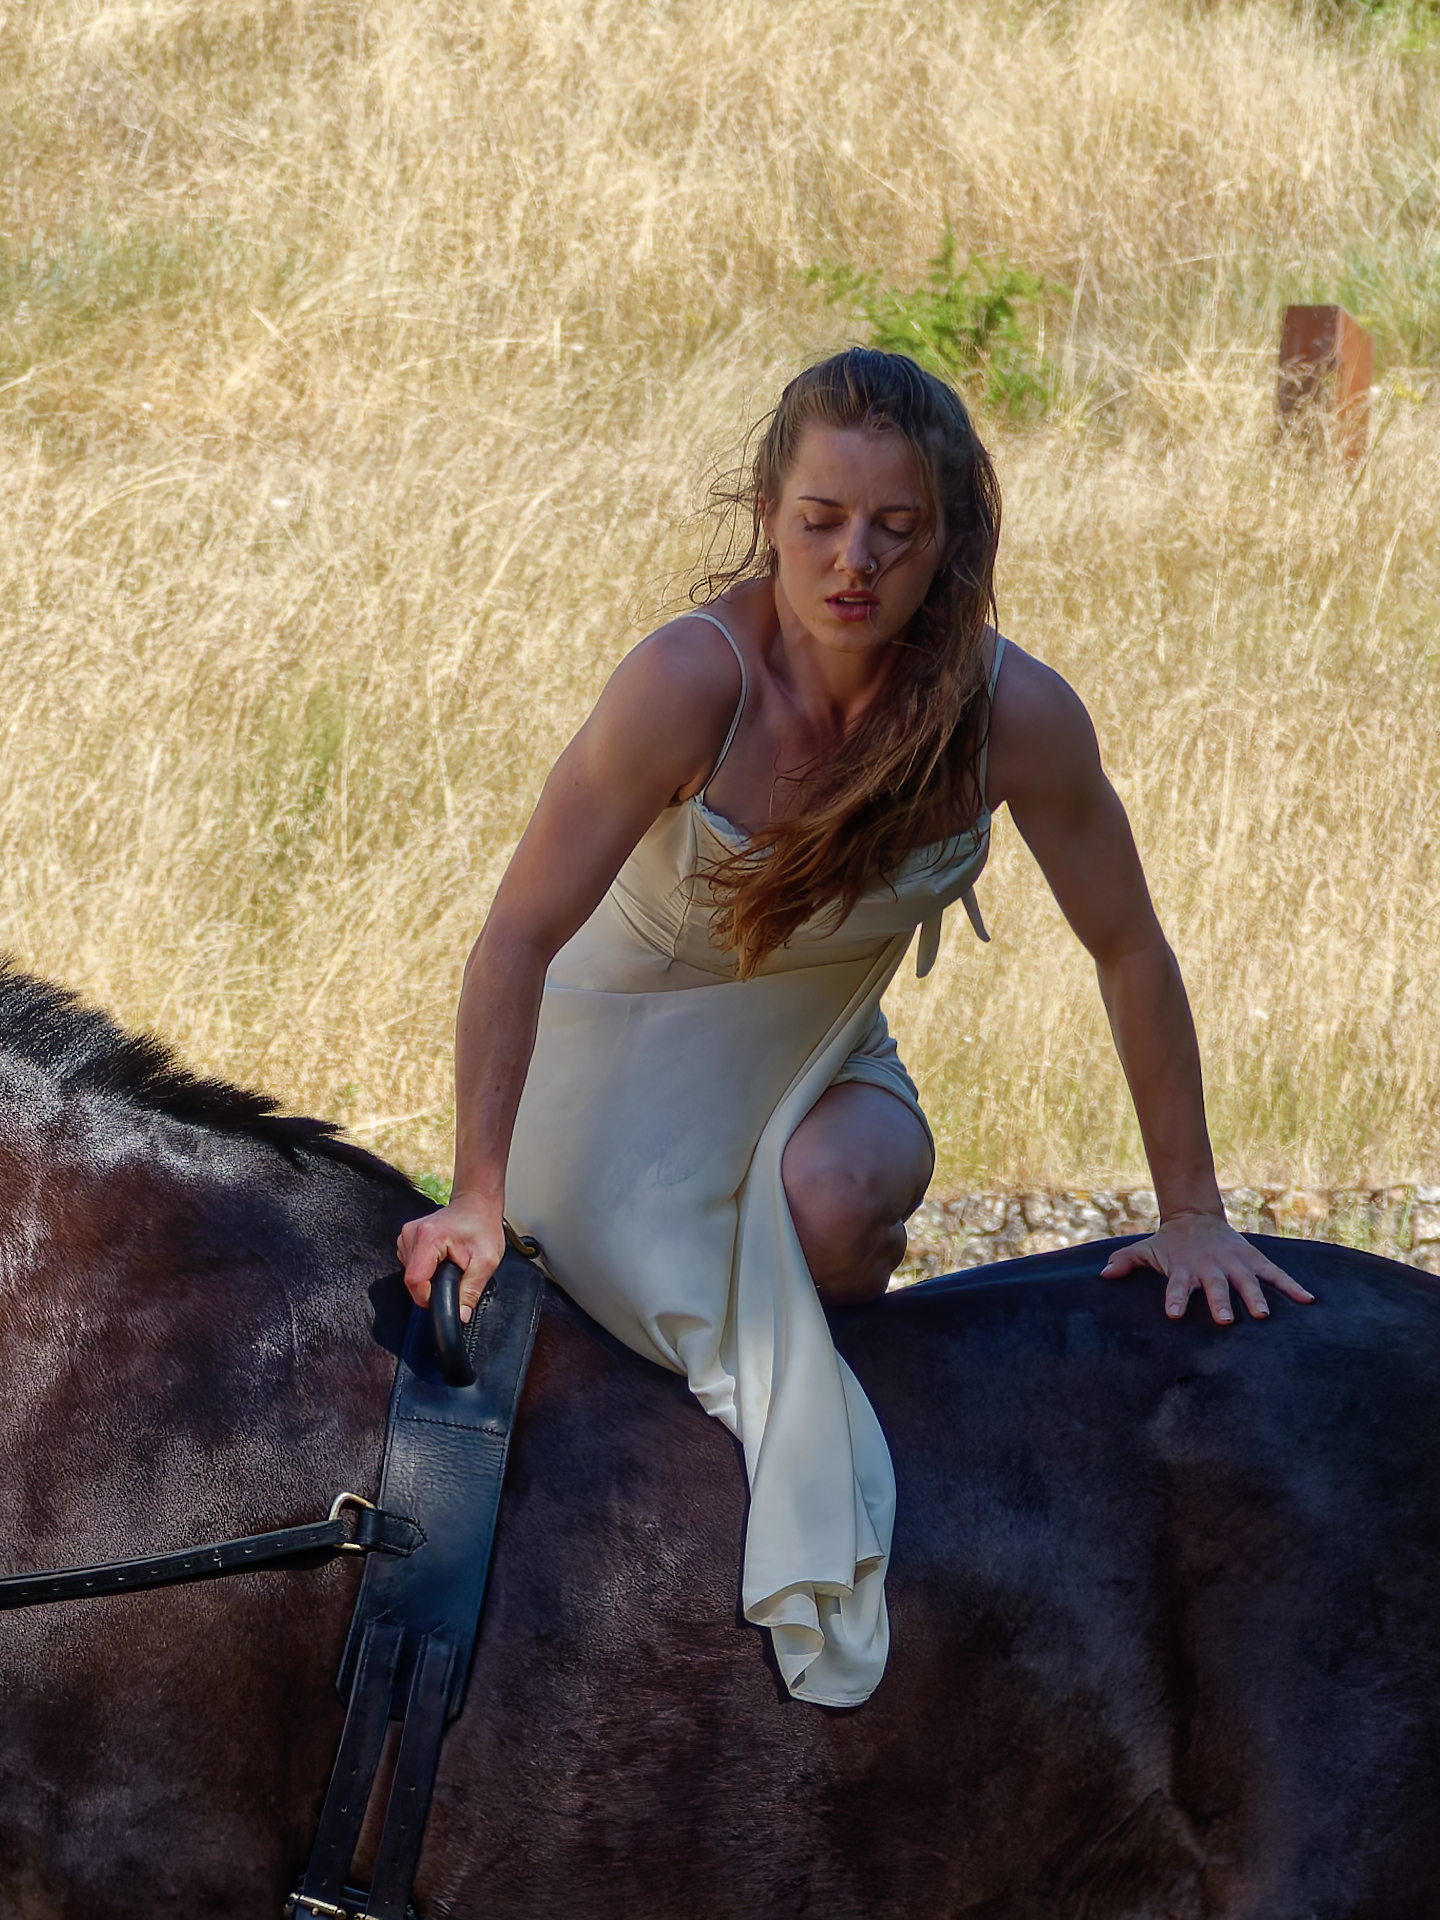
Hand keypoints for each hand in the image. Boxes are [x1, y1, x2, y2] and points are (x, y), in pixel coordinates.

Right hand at [397, 1194, 504, 1322]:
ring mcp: (406, 1235)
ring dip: (428, 1277)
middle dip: (432, 1286)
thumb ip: (471, 1291)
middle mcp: (411, 1234)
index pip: (415, 1281)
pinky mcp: (407, 1238)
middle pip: (411, 1279)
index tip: (444, 1298)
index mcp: (429, 1237)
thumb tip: (460, 1315)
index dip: (428, 1297)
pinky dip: (425, 1268)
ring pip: (410, 1273)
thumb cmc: (482, 1226)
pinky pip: (411, 1265)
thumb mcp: (486, 1262)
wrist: (477, 1204)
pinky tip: (440, 1260)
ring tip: (449, 1264)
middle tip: (454, 1276)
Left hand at [1101, 1210, 1315, 1324]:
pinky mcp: (1253, 1260)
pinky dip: (1291, 1286)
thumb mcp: (1146, 1250)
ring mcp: (1233, 1263)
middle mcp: (1210, 1267)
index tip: (1174, 1314)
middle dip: (1220, 1302)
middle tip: (1225, 1320)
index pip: (1177, 1286)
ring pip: (1247, 1281)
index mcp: (1184, 1269)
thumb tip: (1102, 1274)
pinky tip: (1308, 1301)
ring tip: (1265, 1315)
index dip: (1175, 1299)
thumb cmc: (1169, 1244)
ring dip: (1255, 1297)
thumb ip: (1126, 1262)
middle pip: (1216, 1287)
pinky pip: (1275, 1274)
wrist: (1195, 1217)